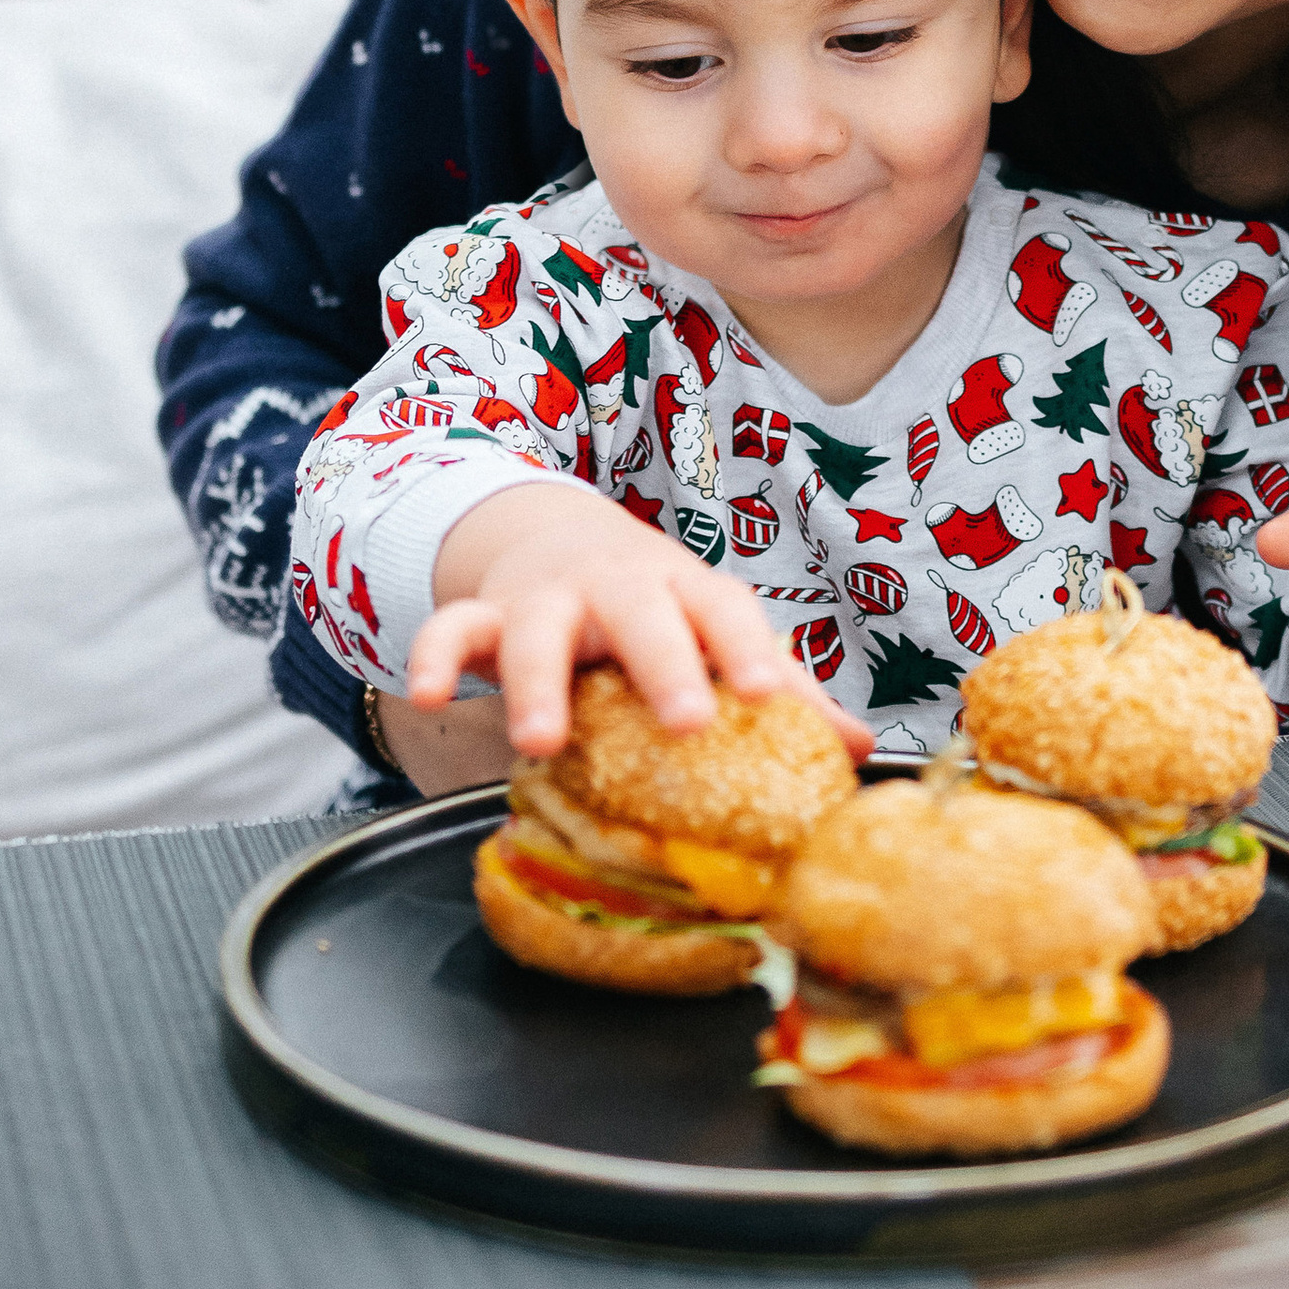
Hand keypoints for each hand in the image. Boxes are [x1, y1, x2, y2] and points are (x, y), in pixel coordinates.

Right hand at [411, 483, 868, 762]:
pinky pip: (453, 628)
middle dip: (663, 663)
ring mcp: (548, 598)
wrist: (558, 537)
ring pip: (538, 629)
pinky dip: (434, 656)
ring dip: (539, 682)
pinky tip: (425, 695)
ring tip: (541, 742)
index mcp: (686, 591)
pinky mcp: (486, 615)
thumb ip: (781, 690)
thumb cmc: (657, 607)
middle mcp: (619, 587)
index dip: (748, 650)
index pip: (726, 612)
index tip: (768, 694)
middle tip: (685, 721)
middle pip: (642, 614)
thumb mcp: (715, 634)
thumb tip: (863, 750)